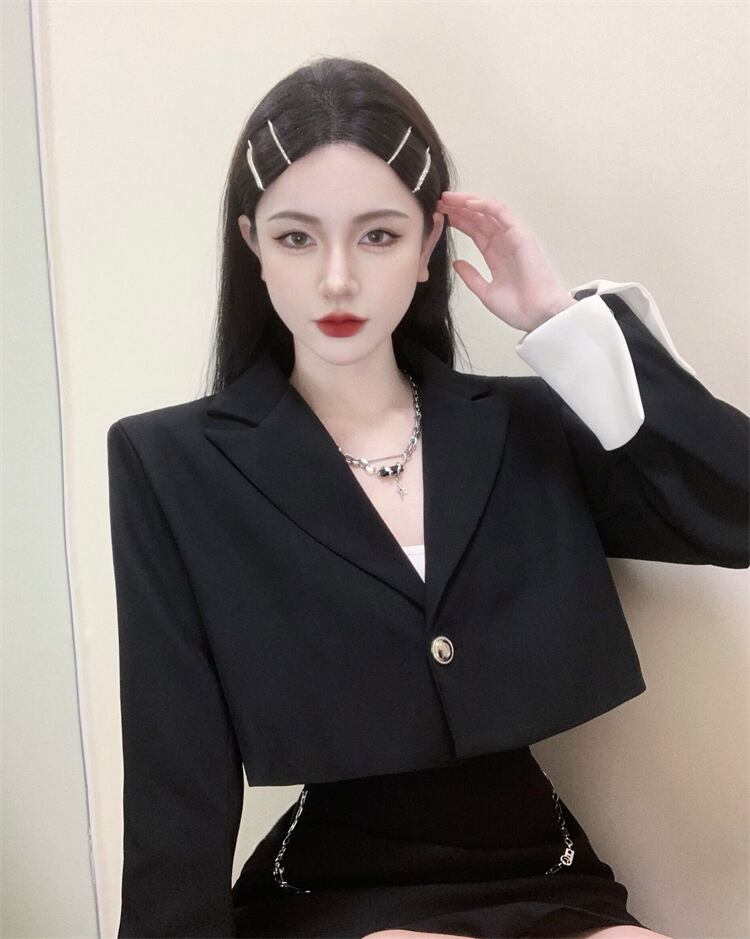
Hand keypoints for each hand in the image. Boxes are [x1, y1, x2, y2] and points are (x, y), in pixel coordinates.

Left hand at [436, 191, 576, 331]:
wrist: (536, 316)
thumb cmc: (517, 308)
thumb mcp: (485, 292)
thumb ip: (471, 277)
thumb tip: (456, 263)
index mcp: (495, 254)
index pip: (474, 230)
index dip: (458, 221)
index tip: (439, 216)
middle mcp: (503, 242)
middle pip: (478, 218)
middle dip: (458, 208)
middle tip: (439, 203)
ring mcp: (512, 236)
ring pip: (488, 211)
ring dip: (468, 202)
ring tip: (448, 199)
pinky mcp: (520, 234)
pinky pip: (501, 213)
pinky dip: (485, 205)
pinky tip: (468, 203)